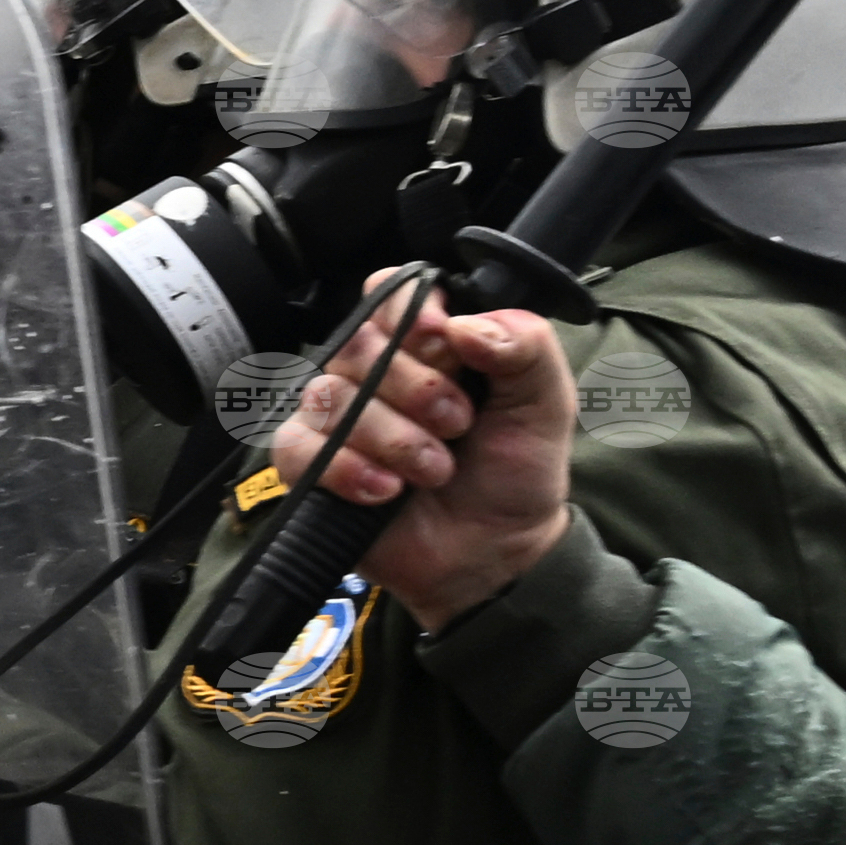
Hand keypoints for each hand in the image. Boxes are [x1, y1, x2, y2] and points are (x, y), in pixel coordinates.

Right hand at [273, 286, 577, 628]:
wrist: (491, 553)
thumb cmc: (514, 475)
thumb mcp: (545, 405)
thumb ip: (526, 348)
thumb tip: (466, 323)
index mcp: (429, 344)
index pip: (391, 291)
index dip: (412, 314)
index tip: (446, 346)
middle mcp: (375, 372)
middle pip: (359, 343)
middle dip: (417, 389)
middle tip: (459, 425)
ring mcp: (337, 416)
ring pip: (332, 396)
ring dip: (394, 439)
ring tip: (435, 471)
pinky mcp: (309, 462)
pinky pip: (300, 445)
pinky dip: (348, 471)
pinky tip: (387, 492)